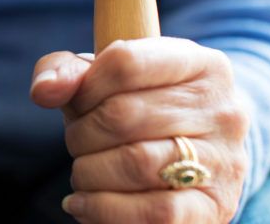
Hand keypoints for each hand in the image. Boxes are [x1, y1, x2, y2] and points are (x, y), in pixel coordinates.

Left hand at [30, 37, 248, 222]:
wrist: (197, 157)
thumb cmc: (138, 109)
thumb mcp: (105, 80)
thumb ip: (65, 71)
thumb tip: (44, 90)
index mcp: (200, 63)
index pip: (125, 62)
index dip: (85, 87)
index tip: (78, 103)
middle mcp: (222, 108)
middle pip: (123, 114)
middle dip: (81, 133)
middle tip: (77, 142)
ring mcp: (224, 160)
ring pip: (135, 163)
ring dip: (88, 171)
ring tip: (82, 173)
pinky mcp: (215, 207)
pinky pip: (154, 212)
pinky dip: (103, 210)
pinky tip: (82, 203)